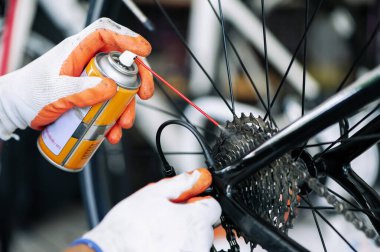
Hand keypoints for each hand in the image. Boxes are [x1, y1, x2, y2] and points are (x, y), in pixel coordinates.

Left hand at [0, 18, 153, 142]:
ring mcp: (91, 80)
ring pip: (120, 88)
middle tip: (145, 94)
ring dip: (127, 107)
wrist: (18, 111)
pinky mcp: (92, 96)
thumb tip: (111, 87)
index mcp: (77, 50)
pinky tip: (111, 133)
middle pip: (122, 63)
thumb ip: (81, 89)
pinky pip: (111, 105)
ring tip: (123, 125)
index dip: (128, 38)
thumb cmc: (29, 93)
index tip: (144, 51)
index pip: (105, 35)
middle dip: (139, 79)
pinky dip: (115, 119)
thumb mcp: (55, 92)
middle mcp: (88, 63)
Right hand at [82, 168, 220, 251]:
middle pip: (206, 226)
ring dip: (184, 235)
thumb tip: (198, 176)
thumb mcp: (153, 194)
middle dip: (190, 219)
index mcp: (195, 221)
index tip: (186, 203)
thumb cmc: (127, 229)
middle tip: (168, 218)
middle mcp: (199, 244)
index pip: (214, 206)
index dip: (199, 201)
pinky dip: (177, 248)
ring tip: (160, 233)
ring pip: (196, 242)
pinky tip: (159, 245)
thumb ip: (181, 183)